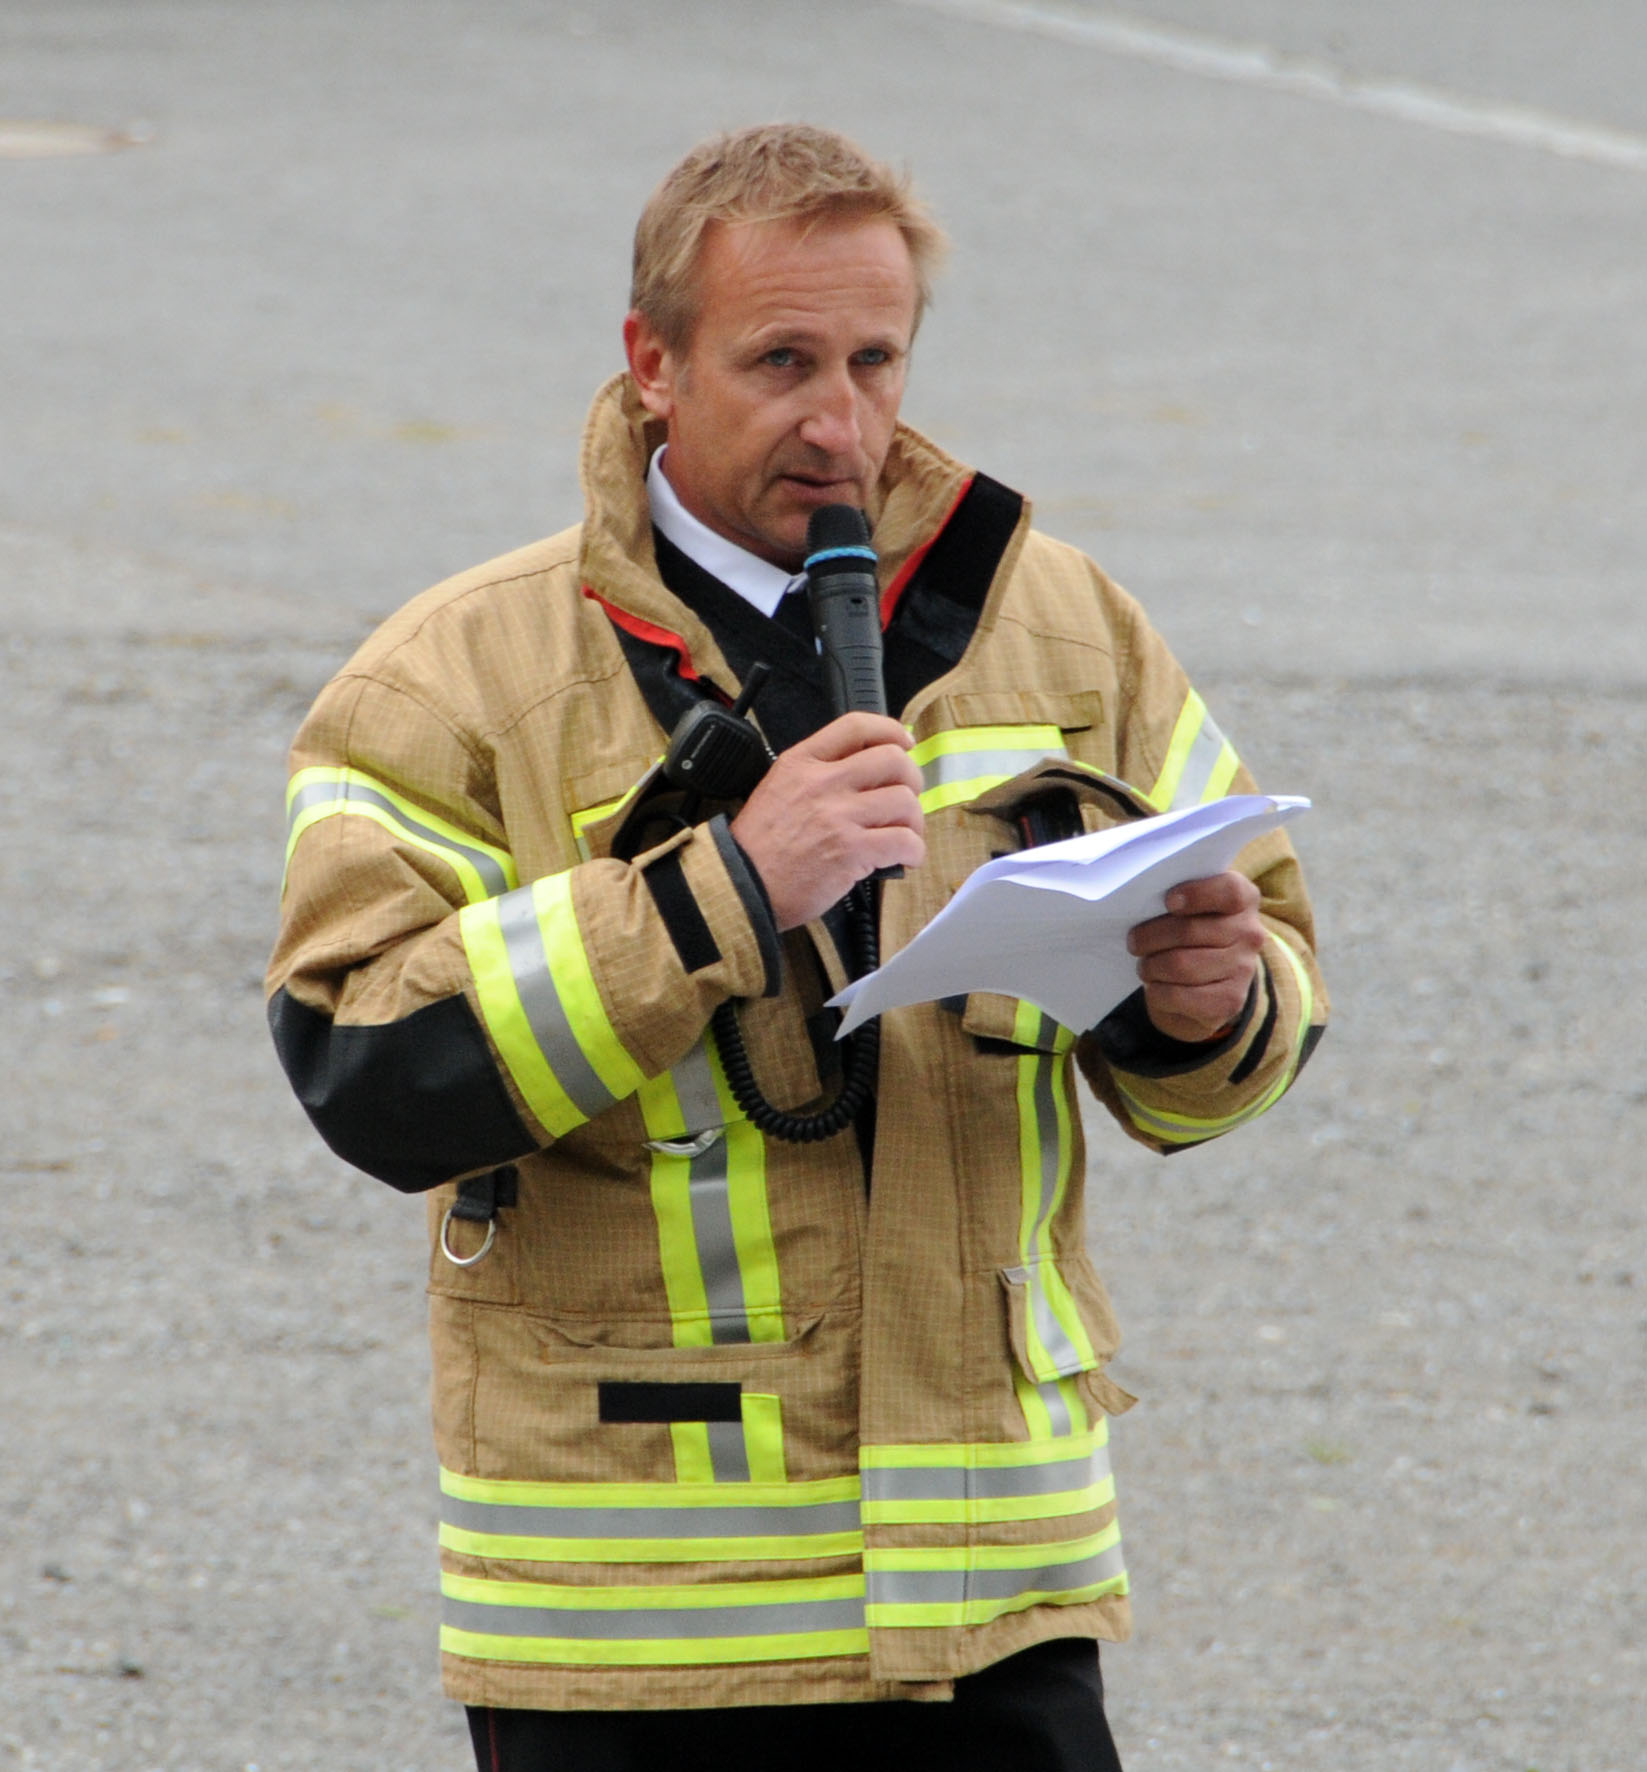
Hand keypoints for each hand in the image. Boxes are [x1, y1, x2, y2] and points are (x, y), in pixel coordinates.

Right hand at [730, 713, 924, 929]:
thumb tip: (866, 775)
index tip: (905, 742)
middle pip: (893, 760)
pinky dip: (914, 851)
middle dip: (912, 779)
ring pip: (905, 801)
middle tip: (907, 799)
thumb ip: (817, 775)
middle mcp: (823, 783)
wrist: (742, 885)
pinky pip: (904, 841)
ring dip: (914, 821)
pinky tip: (905, 858)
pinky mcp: (851, 850)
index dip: (891, 730)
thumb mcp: (778, 789)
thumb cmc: (759, 847)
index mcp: (802, 763)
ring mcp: (838, 816)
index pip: (856, 727)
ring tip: (905, 835)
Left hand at [1127, 871, 1263, 1043]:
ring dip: (1151, 966)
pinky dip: (1157, 992)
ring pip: (1181, 965)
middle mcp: (1250, 933)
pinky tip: (1156, 986)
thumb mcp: (1189, 910)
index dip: (1197, 894)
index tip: (1168, 901)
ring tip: (1145, 965)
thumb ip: (1177, 896)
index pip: (1230, 891)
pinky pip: (1179, 995)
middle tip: (1134, 941)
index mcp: (1244, 900)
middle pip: (1190, 930)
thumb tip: (1142, 899)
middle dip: (1150, 936)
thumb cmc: (1188, 936)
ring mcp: (1243, 969)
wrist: (1204, 987)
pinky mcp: (1230, 1001)